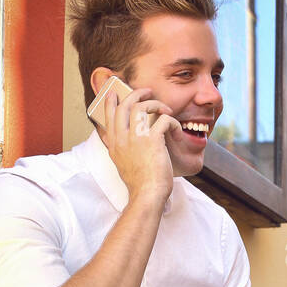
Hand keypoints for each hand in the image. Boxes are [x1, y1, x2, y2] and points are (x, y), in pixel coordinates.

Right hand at [104, 85, 181, 203]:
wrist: (147, 195)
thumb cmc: (139, 184)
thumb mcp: (122, 165)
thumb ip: (120, 149)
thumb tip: (121, 140)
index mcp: (114, 144)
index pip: (109, 116)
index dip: (111, 101)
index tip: (114, 92)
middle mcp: (122, 138)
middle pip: (124, 105)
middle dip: (136, 94)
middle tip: (148, 92)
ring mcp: (135, 138)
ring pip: (141, 106)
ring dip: (155, 104)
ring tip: (165, 109)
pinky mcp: (152, 140)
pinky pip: (163, 120)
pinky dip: (173, 122)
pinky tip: (177, 132)